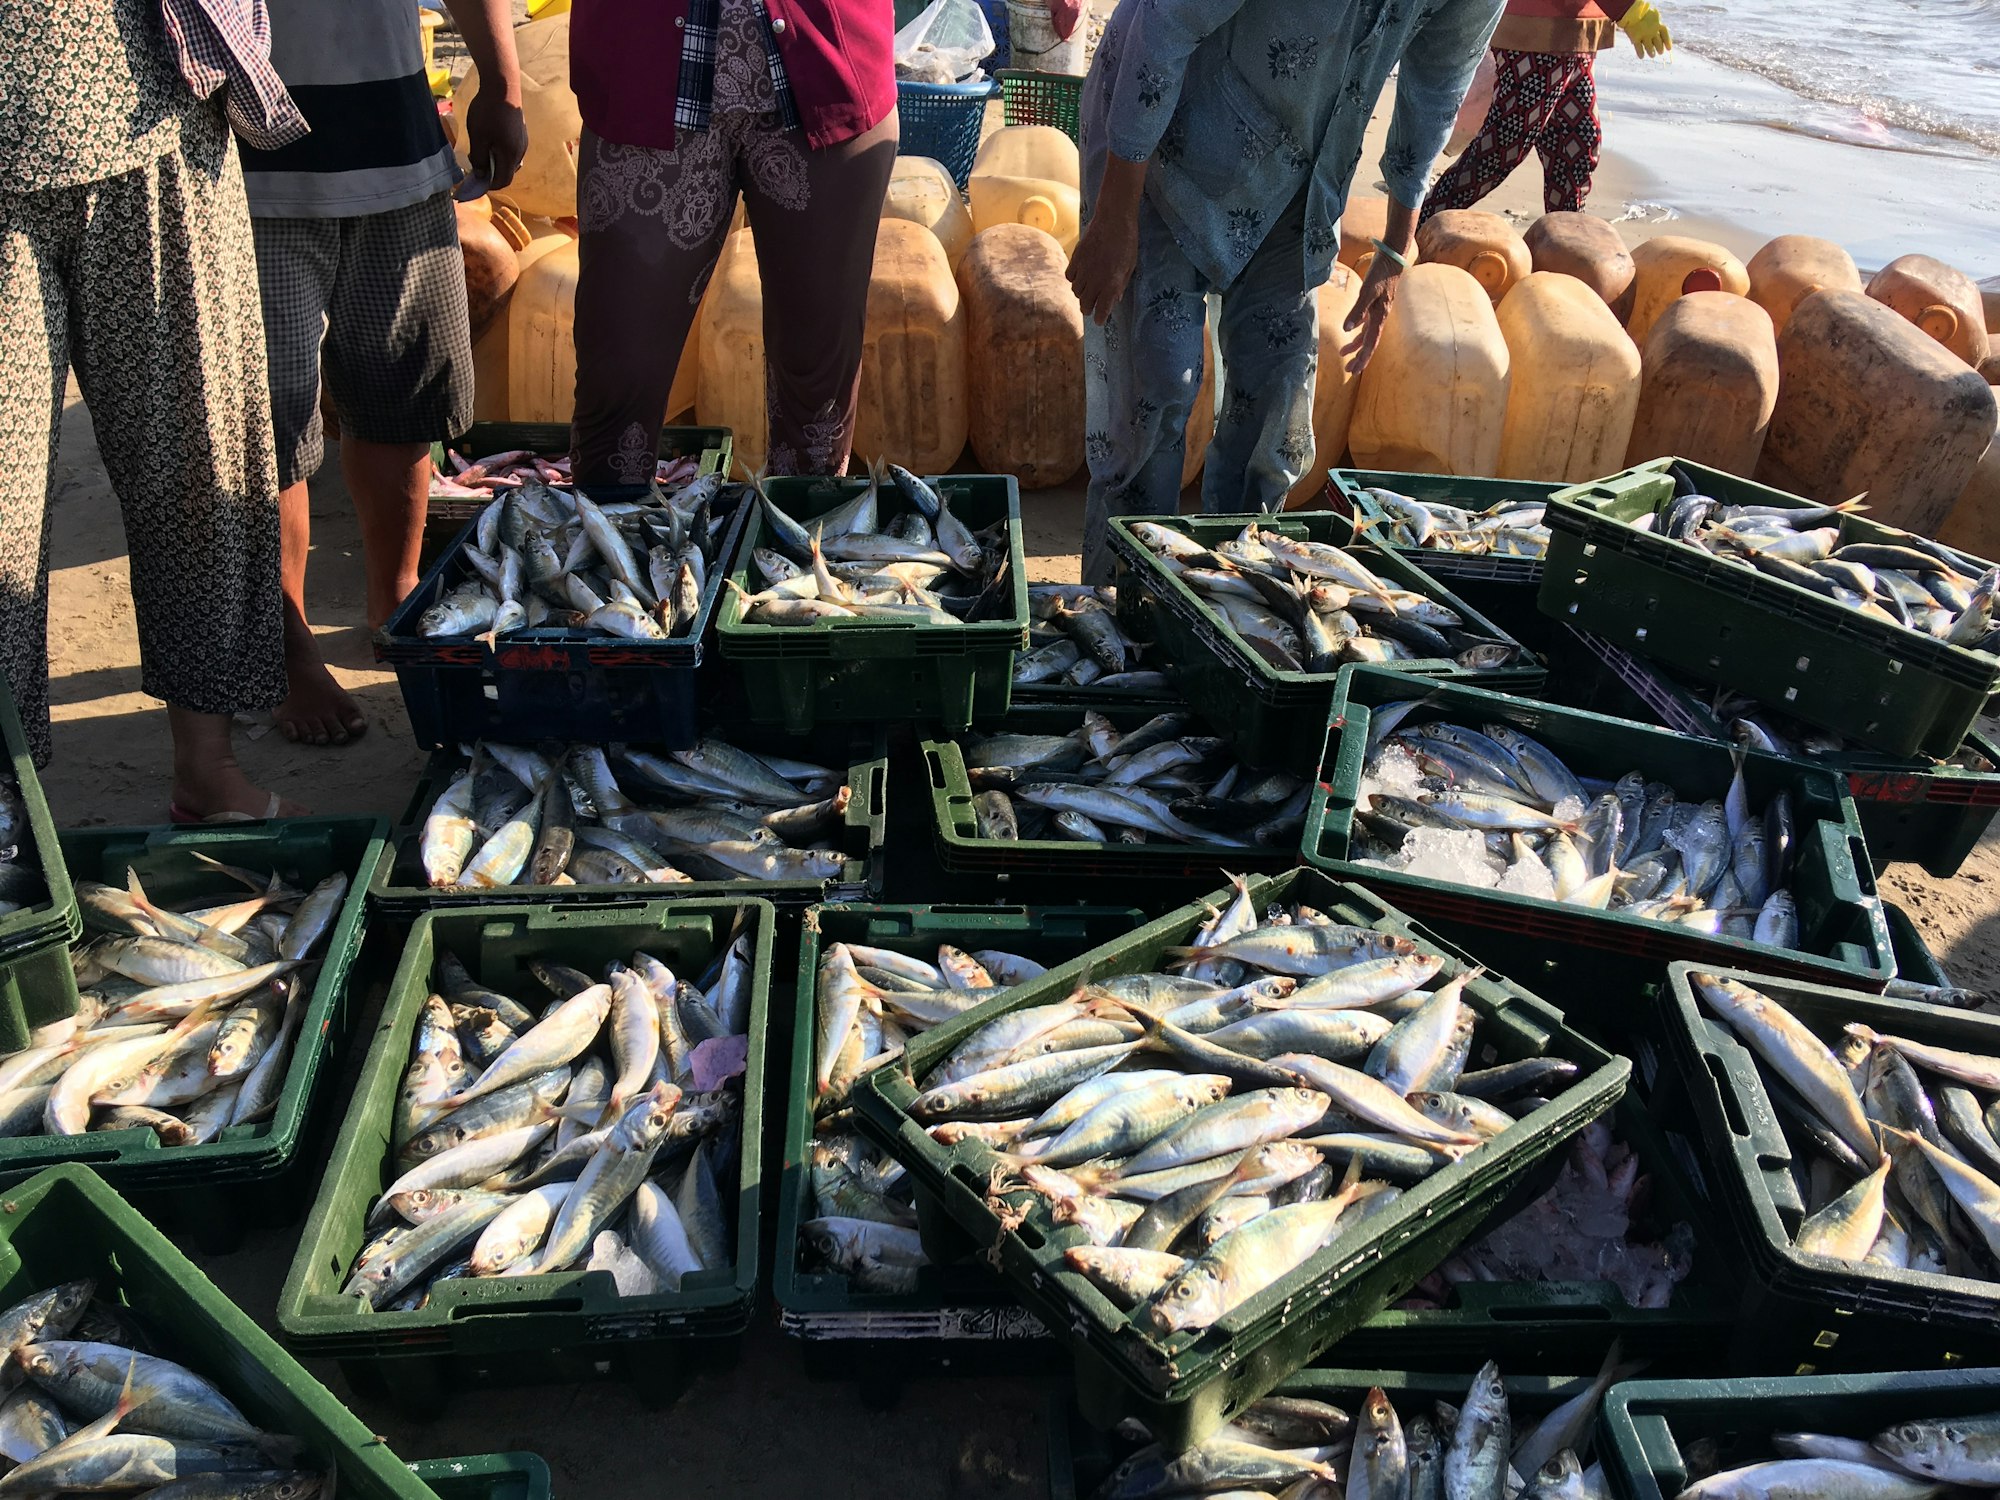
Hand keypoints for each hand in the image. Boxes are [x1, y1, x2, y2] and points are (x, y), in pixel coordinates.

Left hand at [463, 84, 528, 191]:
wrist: (502, 86)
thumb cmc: (487, 112)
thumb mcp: (478, 138)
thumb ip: (479, 159)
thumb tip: (480, 175)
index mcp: (510, 156)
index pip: (503, 180)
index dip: (489, 185)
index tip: (474, 182)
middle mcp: (520, 152)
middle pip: (507, 172)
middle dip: (491, 174)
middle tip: (474, 165)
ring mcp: (522, 141)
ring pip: (509, 160)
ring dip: (495, 162)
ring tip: (480, 151)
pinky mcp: (520, 132)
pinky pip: (511, 149)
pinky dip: (499, 152)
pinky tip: (489, 140)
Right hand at [1068, 207, 1139, 325]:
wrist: (1114, 219)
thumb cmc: (1127, 242)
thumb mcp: (1130, 266)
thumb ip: (1121, 284)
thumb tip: (1115, 299)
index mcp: (1111, 284)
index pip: (1101, 311)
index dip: (1100, 318)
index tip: (1100, 320)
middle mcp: (1095, 280)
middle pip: (1085, 304)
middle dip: (1089, 308)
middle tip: (1092, 307)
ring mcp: (1084, 269)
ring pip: (1076, 291)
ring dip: (1081, 294)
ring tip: (1088, 289)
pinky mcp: (1076, 258)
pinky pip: (1069, 277)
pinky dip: (1074, 279)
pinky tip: (1080, 275)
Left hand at [1341, 252, 1403, 374]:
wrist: (1391, 259)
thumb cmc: (1380, 274)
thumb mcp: (1367, 292)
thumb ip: (1357, 310)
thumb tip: (1347, 329)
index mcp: (1379, 317)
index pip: (1369, 344)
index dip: (1362, 358)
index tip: (1354, 371)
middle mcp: (1379, 318)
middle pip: (1368, 344)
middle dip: (1359, 358)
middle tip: (1349, 371)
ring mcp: (1378, 312)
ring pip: (1366, 335)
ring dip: (1356, 346)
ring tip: (1343, 354)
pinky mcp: (1375, 305)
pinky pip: (1367, 324)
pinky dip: (1359, 331)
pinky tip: (1351, 331)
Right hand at [1617, 1, 1671, 57]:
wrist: (1633, 10)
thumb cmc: (1642, 9)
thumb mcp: (1653, 14)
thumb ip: (1655, 21)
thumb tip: (1658, 26)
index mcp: (1658, 24)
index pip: (1665, 35)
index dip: (1667, 42)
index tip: (1669, 48)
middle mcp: (1653, 31)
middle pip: (1658, 43)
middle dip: (1660, 48)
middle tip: (1660, 53)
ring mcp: (1644, 36)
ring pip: (1649, 47)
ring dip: (1651, 52)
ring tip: (1652, 55)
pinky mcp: (1635, 38)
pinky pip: (1639, 49)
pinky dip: (1641, 53)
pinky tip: (1642, 57)